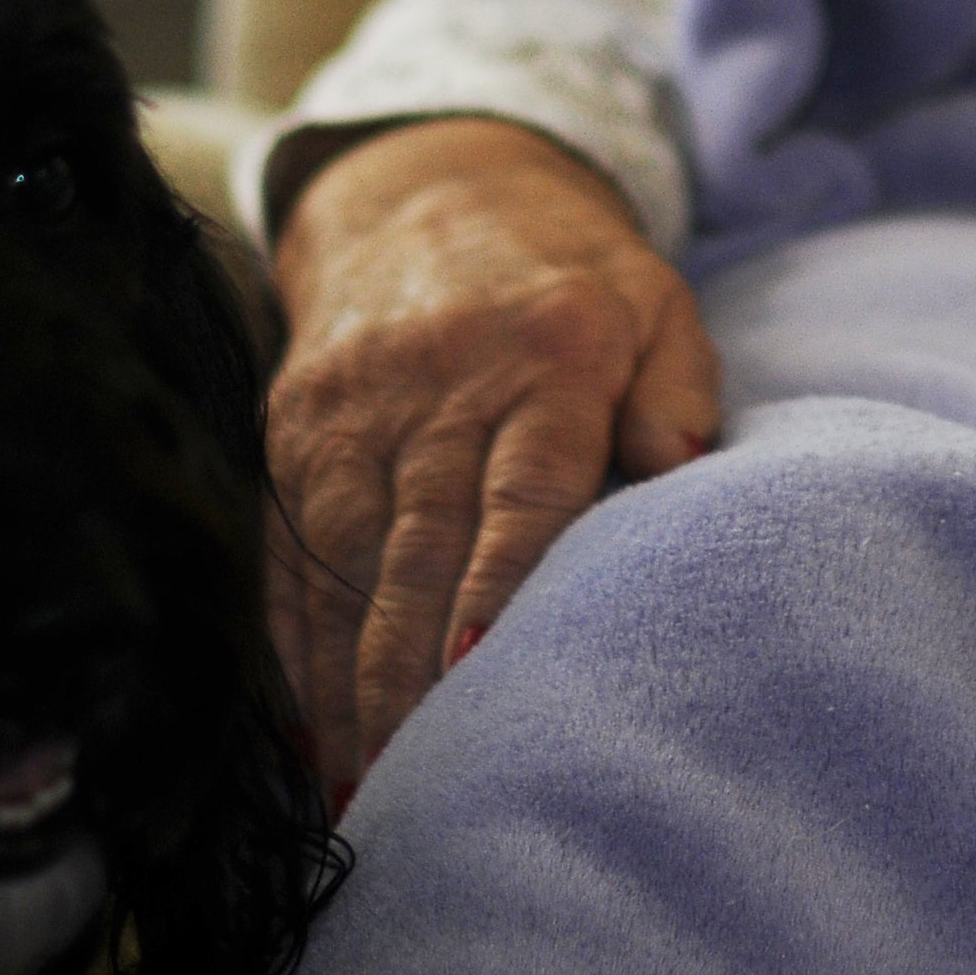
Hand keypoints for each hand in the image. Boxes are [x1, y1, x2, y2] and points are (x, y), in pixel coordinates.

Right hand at [264, 117, 722, 792]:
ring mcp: (351, 405)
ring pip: (344, 560)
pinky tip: (311, 728)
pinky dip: (293, 644)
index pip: (521, 489)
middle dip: (412, 672)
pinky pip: (286, 548)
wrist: (431, 185)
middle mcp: (438, 381)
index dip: (498, 583)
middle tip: (423, 784)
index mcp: (548, 354)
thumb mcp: (655, 303)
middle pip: (420, 545)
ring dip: (351, 683)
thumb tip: (689, 472)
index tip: (482, 672)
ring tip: (369, 790)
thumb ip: (677, 390)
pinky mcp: (290, 424)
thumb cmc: (572, 276)